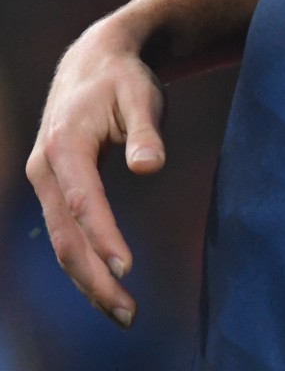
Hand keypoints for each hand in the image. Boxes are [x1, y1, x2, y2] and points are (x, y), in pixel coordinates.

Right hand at [25, 15, 167, 327]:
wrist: (92, 63)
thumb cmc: (123, 79)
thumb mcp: (141, 95)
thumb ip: (145, 131)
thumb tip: (148, 167)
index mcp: (65, 145)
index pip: (85, 200)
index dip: (103, 236)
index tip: (126, 269)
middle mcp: (46, 169)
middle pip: (66, 235)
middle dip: (94, 278)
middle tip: (128, 313)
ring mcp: (45, 182)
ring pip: (62, 242)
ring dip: (88, 281)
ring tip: (124, 313)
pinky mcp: (54, 190)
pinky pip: (66, 234)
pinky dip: (84, 264)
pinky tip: (106, 287)